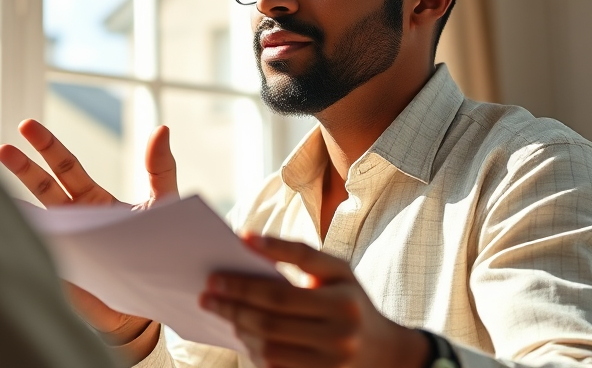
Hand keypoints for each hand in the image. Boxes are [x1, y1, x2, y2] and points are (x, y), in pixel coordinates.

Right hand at [0, 119, 177, 359]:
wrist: (154, 297)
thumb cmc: (156, 246)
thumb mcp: (162, 202)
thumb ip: (160, 167)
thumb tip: (162, 128)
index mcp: (91, 198)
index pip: (63, 166)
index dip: (45, 146)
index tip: (27, 127)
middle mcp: (72, 218)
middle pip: (42, 186)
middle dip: (23, 166)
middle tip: (4, 147)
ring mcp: (66, 244)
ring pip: (37, 220)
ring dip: (15, 204)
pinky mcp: (66, 271)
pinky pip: (41, 254)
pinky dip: (25, 242)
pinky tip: (6, 231)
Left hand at [200, 234, 429, 367]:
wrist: (384, 351)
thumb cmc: (351, 298)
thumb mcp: (336, 269)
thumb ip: (296, 251)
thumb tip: (247, 238)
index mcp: (343, 304)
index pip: (280, 295)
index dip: (244, 286)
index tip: (214, 278)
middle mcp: (339, 338)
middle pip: (269, 324)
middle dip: (232, 308)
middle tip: (206, 295)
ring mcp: (329, 365)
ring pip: (268, 348)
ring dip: (240, 329)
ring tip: (223, 312)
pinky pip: (275, 367)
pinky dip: (253, 350)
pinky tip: (242, 332)